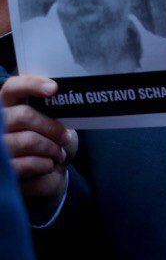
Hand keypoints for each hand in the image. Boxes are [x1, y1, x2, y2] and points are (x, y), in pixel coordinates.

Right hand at [2, 75, 77, 216]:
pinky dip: (46, 165)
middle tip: (65, 137)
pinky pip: (27, 163)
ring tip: (58, 153)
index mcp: (9, 107)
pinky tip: (48, 166)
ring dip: (51, 148)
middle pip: (23, 115)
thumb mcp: (57, 123)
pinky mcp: (3, 170)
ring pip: (27, 140)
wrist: (50, 174)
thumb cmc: (51, 143)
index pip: (12, 88)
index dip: (31, 84)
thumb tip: (65, 99)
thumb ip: (54, 110)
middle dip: (51, 127)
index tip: (54, 88)